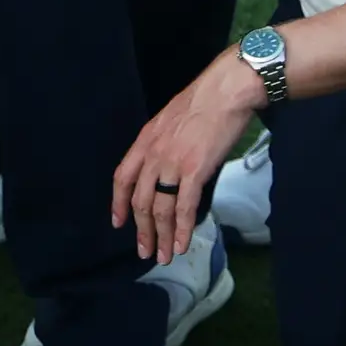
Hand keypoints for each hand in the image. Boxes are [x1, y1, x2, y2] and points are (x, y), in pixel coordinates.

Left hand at [111, 50, 262, 266]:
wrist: (227, 90)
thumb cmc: (205, 101)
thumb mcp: (172, 118)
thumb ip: (164, 142)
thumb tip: (168, 164)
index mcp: (146, 140)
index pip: (122, 177)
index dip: (118, 203)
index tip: (118, 223)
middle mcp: (154, 154)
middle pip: (140, 201)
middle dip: (142, 230)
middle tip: (145, 251)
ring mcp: (173, 163)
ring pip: (160, 209)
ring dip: (161, 237)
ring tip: (164, 255)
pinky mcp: (195, 171)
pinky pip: (183, 207)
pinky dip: (181, 229)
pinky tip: (181, 244)